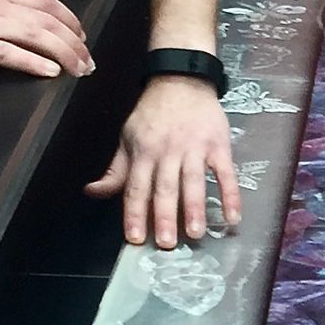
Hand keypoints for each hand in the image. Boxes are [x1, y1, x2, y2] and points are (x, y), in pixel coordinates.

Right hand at [0, 0, 93, 78]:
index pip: (42, 0)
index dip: (68, 17)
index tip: (81, 33)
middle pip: (48, 20)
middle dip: (74, 41)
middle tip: (89, 61)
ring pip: (35, 34)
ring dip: (64, 53)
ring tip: (80, 70)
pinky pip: (5, 51)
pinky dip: (32, 61)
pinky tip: (51, 72)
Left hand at [85, 75, 241, 249]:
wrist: (181, 80)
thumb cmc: (152, 114)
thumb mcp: (128, 138)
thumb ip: (116, 171)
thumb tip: (92, 192)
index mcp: (143, 152)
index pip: (137, 188)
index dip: (135, 214)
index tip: (136, 238)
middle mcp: (167, 152)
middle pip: (165, 187)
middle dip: (165, 216)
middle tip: (167, 244)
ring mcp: (195, 148)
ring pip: (194, 181)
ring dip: (195, 208)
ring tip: (196, 233)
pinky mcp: (218, 145)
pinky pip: (225, 173)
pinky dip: (230, 195)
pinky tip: (232, 217)